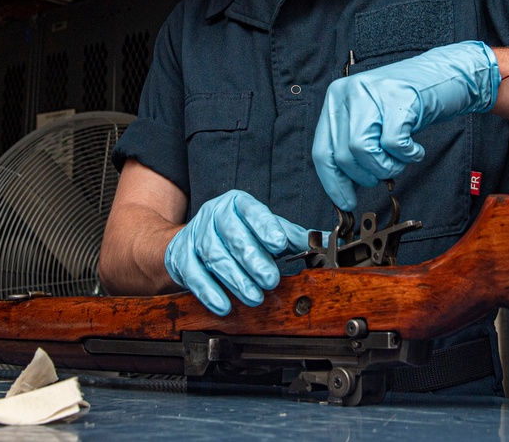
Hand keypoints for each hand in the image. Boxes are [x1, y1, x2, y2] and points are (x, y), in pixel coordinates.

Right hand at [163, 190, 311, 314]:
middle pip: (234, 236)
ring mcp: (195, 234)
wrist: (188, 243)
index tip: (280, 244)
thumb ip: (293, 236)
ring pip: (215, 256)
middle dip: (253, 259)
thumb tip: (328, 242)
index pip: (253, 212)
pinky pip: (194, 275)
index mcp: (238, 203)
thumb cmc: (234, 235)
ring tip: (254, 297)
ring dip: (236, 280)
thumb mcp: (264, 230)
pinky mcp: (180, 256)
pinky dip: (209, 292)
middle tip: (270, 279)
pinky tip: (224, 305)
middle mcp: (215, 215)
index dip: (266, 227)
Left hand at [312, 41, 500, 209]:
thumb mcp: (372, 119)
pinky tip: (415, 149)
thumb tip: (343, 187)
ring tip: (400, 159)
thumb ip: (352, 145)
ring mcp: (374, 93)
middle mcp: (350, 92)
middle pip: (343, 155)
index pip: (322, 150)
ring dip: (386, 166)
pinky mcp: (400, 98)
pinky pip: (393, 144)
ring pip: (363, 151)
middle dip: (366, 175)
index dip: (334, 183)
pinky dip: (407, 156)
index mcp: (337, 98)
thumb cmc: (410, 100)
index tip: (345, 201)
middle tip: (385, 173)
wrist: (449, 74)